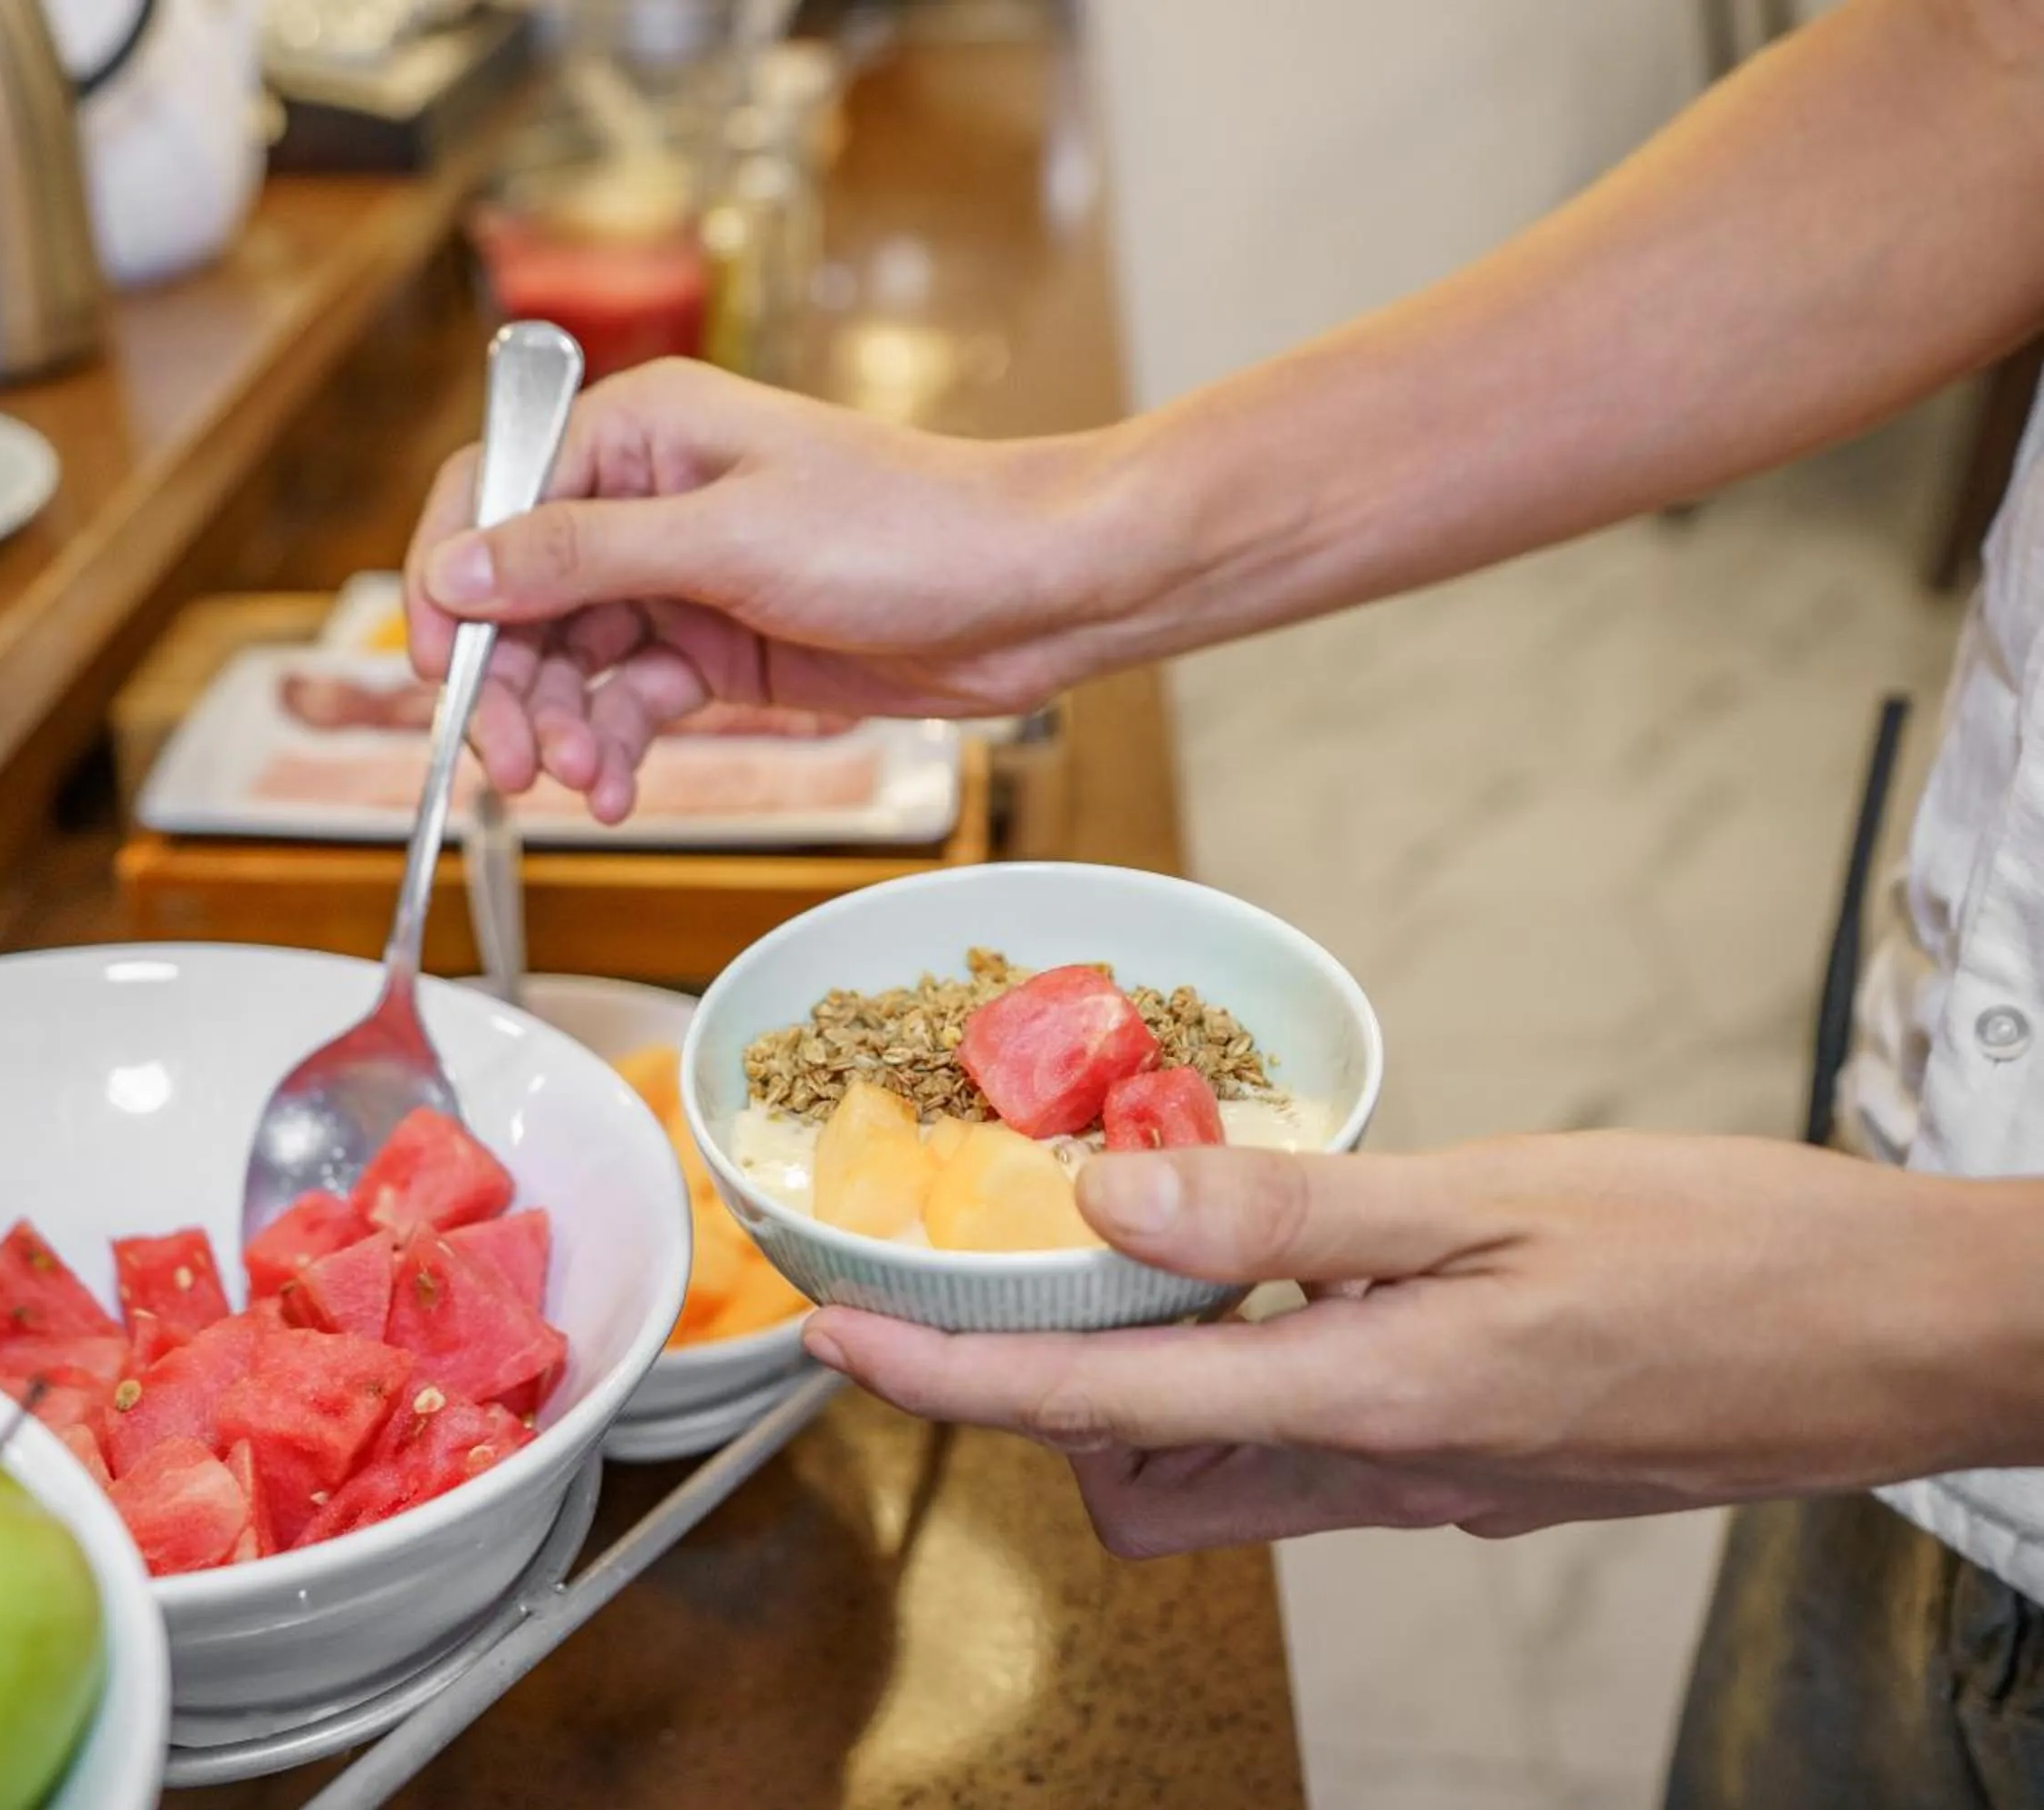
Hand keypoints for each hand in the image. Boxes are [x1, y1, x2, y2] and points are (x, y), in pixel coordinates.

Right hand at [402, 359, 1150, 819]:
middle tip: (514, 765)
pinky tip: (619, 788)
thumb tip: (459, 569)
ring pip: (568, 660)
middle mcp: (648, 497)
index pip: (492, 494)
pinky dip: (616, 747)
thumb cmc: (911, 530)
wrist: (1034, 592)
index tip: (437, 669)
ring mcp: (682, 576)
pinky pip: (629, 700)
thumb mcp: (730, 542)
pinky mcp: (718, 644)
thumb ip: (583, 559)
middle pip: (519, 594)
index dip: (449, 583)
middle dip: (508, 685)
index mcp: (641, 431)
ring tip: (589, 785)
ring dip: (562, 728)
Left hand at [801, 1132, 2035, 1556]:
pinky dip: (1256, 1368)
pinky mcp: (1476, 1467)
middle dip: (1044, 1398)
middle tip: (1019, 1265)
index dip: (945, 1375)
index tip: (837, 1337)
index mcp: (1367, 1402)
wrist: (1909, 1339)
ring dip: (1149, 1384)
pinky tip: (1296, 1266)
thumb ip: (1289, 1201)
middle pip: (1134, 1482)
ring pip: (1217, 1474)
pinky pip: (1310, 1444)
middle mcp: (1379, 1472)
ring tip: (1157, 1241)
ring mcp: (1431, 1485)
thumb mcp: (1498, 1193)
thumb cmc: (1732, 1254)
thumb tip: (1107, 1193)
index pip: (1091, 1407)